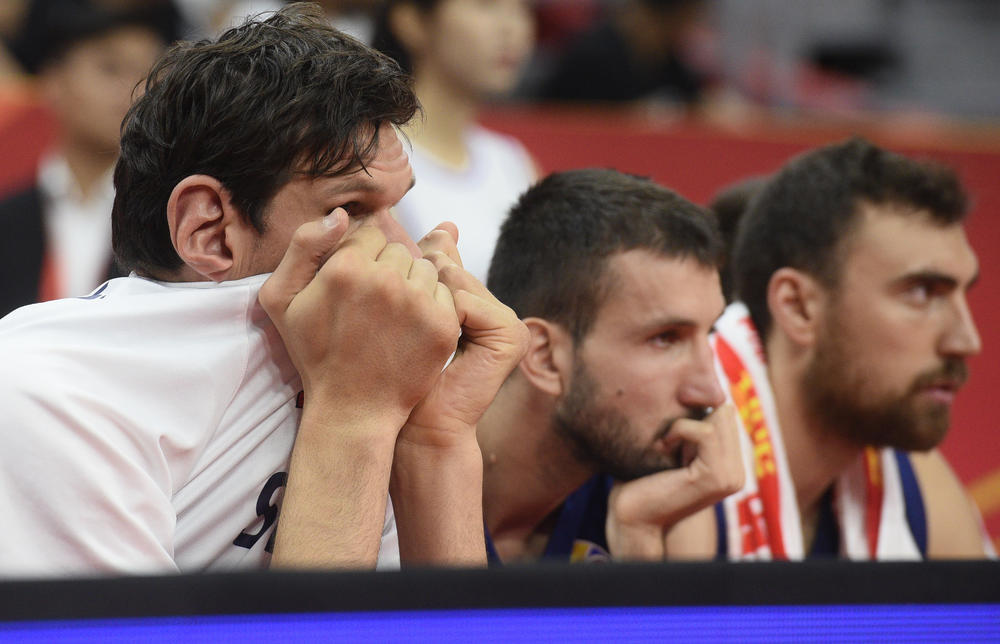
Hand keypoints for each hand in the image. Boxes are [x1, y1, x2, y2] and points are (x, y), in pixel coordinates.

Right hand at [259, 211, 460, 437]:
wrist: (353, 408)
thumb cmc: (314, 353)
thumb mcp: (281, 299)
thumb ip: (304, 245)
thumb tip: (342, 215)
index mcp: (345, 267)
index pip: (368, 233)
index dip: (361, 257)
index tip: (355, 286)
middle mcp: (386, 280)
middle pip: (399, 250)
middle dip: (388, 269)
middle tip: (373, 306)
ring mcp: (418, 303)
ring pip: (425, 269)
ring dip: (413, 285)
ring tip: (393, 317)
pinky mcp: (443, 325)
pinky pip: (446, 293)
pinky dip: (433, 305)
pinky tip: (412, 328)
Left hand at [399, 223, 529, 447]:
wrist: (415, 426)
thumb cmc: (400, 377)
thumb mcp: (411, 314)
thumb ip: (428, 273)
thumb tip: (446, 224)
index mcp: (480, 305)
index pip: (446, 265)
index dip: (416, 273)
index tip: (396, 301)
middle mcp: (500, 312)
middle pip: (450, 269)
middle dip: (418, 287)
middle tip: (402, 320)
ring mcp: (510, 324)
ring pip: (456, 282)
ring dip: (426, 302)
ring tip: (412, 331)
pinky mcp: (511, 336)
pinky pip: (466, 302)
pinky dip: (443, 315)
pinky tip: (431, 338)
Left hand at [605, 403, 744, 559]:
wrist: (631, 514)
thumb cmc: (643, 477)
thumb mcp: (674, 446)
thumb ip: (692, 426)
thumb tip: (697, 386)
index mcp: (730, 464)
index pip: (726, 412)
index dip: (697, 410)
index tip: (672, 430)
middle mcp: (737, 472)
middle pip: (725, 411)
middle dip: (695, 415)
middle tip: (670, 439)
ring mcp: (731, 477)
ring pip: (718, 417)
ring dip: (684, 424)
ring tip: (667, 443)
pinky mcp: (716, 478)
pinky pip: (704, 431)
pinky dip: (680, 430)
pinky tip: (664, 446)